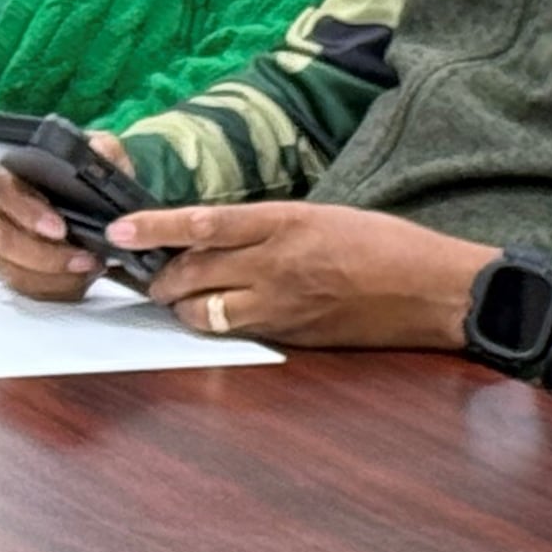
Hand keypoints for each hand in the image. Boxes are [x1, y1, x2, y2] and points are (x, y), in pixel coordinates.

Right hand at [0, 134, 133, 301]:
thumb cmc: (92, 181)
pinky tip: (81, 279)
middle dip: (41, 253)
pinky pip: (29, 289)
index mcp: (15, 180)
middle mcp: (5, 214)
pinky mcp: (23, 273)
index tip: (59, 227)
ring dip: (51, 274)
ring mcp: (10, 247)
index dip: (27, 212)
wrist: (105, 210)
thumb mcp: (103, 156)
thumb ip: (102, 151)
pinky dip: (57, 288)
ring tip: (87, 266)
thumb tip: (98, 152)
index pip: (4, 193)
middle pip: (3, 238)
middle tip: (78, 255)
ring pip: (13, 268)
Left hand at [104, 199, 495, 350]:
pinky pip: (239, 331)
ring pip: (206, 312)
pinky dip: (219, 323)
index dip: (154, 227)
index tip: (119, 229)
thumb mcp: (322, 214)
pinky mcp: (293, 337)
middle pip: (192, 272)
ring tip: (177, 298)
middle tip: (143, 271)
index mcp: (284, 221)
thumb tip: (221, 233)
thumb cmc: (385, 244)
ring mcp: (283, 305)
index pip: (202, 223)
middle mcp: (276, 264)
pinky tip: (217, 314)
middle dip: (160, 276)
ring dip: (183, 307)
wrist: (432, 290)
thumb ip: (269, 225)